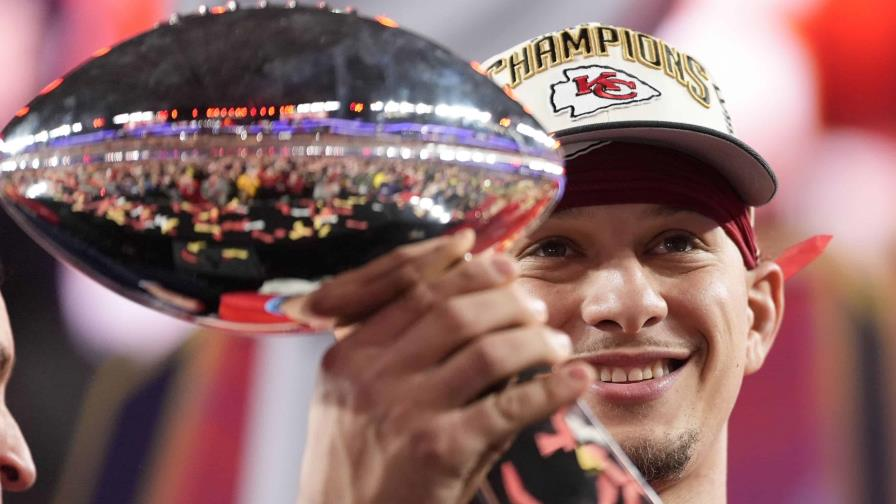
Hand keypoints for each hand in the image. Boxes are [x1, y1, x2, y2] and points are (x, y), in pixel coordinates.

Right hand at [290, 231, 595, 503]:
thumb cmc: (360, 464)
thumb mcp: (354, 401)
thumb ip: (401, 352)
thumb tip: (476, 300)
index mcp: (347, 354)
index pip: (411, 289)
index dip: (462, 268)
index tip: (499, 258)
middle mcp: (370, 375)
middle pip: (453, 310)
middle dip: (505, 299)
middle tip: (535, 304)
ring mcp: (404, 410)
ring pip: (487, 350)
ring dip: (534, 340)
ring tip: (556, 343)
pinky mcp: (440, 449)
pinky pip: (510, 406)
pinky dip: (551, 389)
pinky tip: (575, 380)